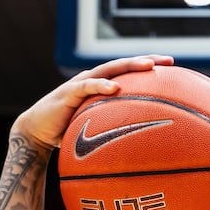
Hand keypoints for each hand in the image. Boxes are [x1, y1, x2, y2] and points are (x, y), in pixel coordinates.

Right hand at [12, 54, 174, 148]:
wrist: (36, 134)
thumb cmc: (69, 134)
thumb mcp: (97, 130)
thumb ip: (115, 130)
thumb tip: (143, 148)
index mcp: (102, 87)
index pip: (129, 73)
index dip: (149, 67)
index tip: (173, 67)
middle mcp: (93, 80)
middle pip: (124, 65)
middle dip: (146, 60)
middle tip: (169, 61)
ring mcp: (80, 84)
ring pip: (109, 70)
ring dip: (130, 66)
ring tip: (149, 66)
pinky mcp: (67, 93)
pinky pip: (87, 86)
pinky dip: (101, 85)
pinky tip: (116, 88)